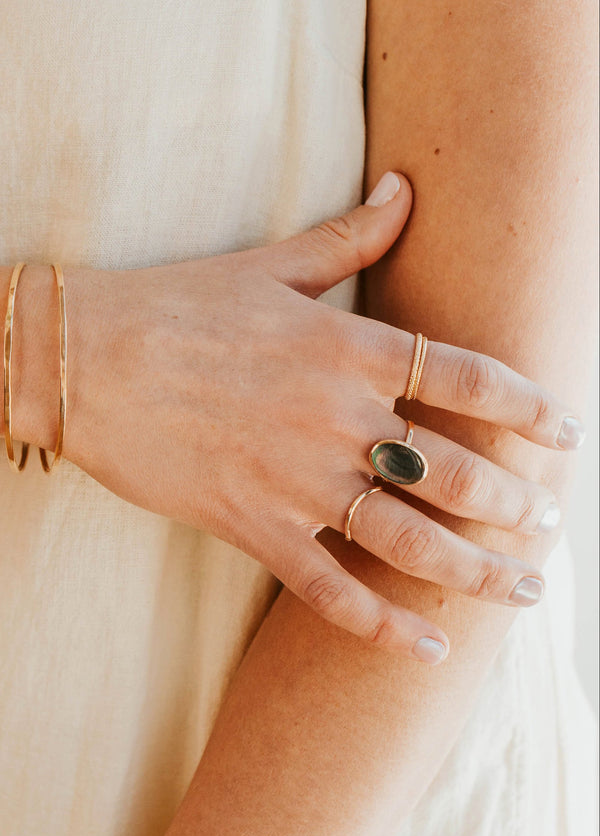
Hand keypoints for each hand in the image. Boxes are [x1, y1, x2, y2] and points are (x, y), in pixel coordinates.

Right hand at [58, 171, 581, 661]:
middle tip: (549, 522)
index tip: (568, 432)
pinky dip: (384, 626)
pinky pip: (330, 590)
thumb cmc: (179, 304)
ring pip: (409, 540)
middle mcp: (337, 418)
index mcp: (349, 348)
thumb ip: (350, 235)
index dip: (532, 407)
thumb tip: (405, 185)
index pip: (471, 379)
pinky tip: (431, 648)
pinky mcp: (253, 525)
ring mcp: (297, 479)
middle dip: (517, 503)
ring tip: (523, 589)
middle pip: (456, 472)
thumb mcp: (273, 264)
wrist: (86, 357)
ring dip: (477, 571)